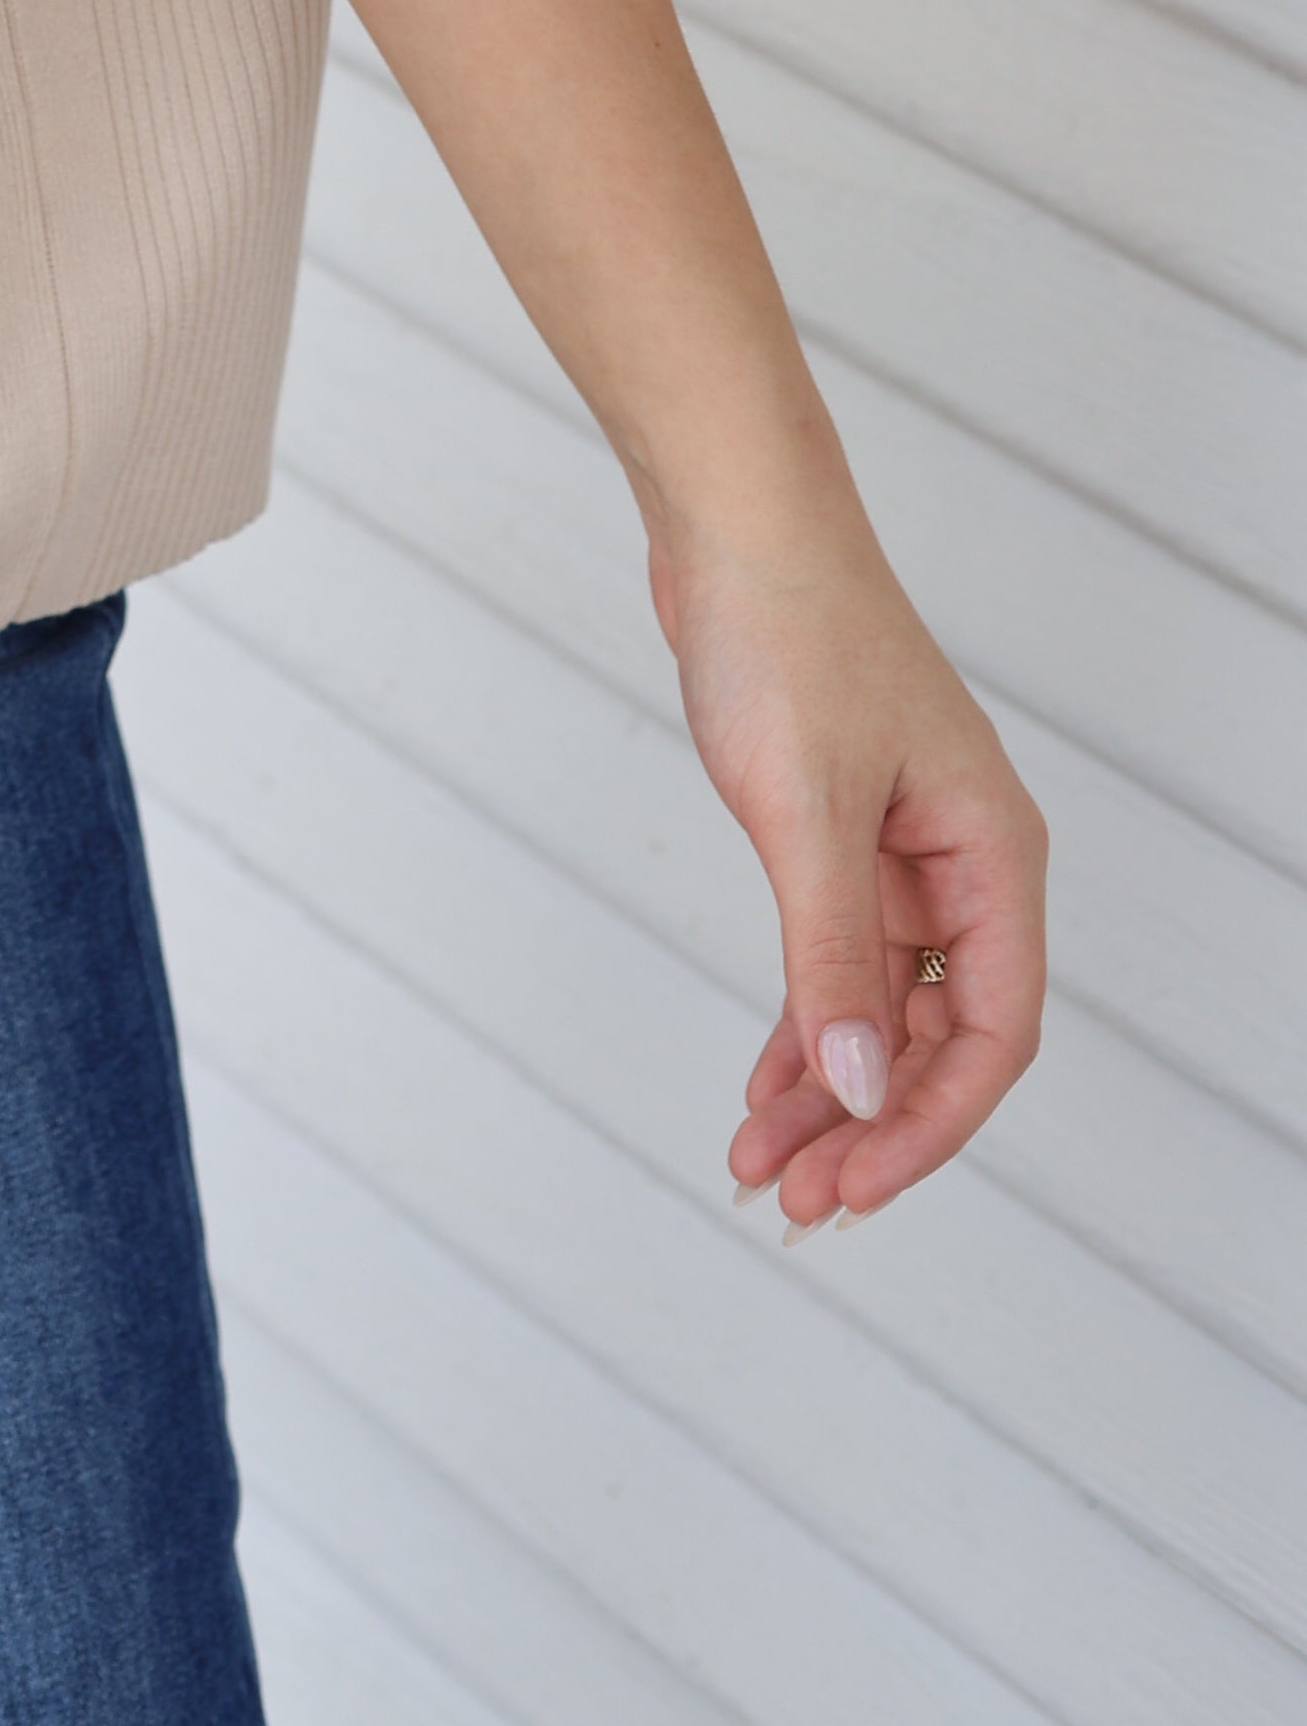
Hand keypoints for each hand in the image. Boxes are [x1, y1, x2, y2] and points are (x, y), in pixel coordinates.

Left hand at [651, 515, 1046, 1234]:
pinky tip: (766, 1090)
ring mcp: (904, 852)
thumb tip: (858, 1088)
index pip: (991, 1033)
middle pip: (937, 1037)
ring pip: (880, 1010)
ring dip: (828, 1091)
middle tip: (794, 1200)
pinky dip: (803, 1027)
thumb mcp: (807, 812)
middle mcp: (965, 864)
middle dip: (869, 1126)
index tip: (855, 1186)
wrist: (732, 525)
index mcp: (994, 856)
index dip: (928, 1125)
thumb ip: (833, 956)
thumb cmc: (787, 636)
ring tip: (763, 1167)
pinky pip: (838, 962)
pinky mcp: (843, 835)